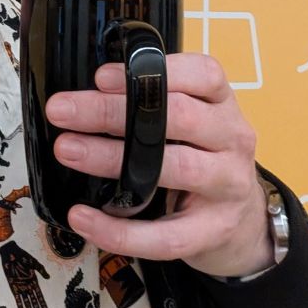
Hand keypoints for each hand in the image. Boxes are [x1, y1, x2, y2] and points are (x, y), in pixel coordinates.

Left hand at [0, 240, 49, 307]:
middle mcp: (28, 286)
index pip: (39, 296)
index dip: (42, 304)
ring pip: (26, 303)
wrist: (11, 253)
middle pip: (33, 302)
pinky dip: (20, 307)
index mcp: (33, 281)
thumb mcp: (34, 262)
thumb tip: (48, 277)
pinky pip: (17, 299)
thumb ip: (41, 269)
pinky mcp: (13, 287)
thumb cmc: (23, 256)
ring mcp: (20, 287)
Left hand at [45, 54, 273, 277]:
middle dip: (111, 111)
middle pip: (177, 117)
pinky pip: (164, 236)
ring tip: (68, 150)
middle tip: (63, 111)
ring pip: (171, 168)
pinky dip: (119, 229)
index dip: (154, 72)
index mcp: (222, 103)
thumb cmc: (203, 156)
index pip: (202, 74)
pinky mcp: (214, 231)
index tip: (101, 77)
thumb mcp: (193, 119)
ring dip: (110, 158)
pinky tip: (84, 217)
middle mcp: (231, 139)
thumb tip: (89, 93)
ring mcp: (227, 186)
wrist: (243, 223)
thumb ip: (155, 102)